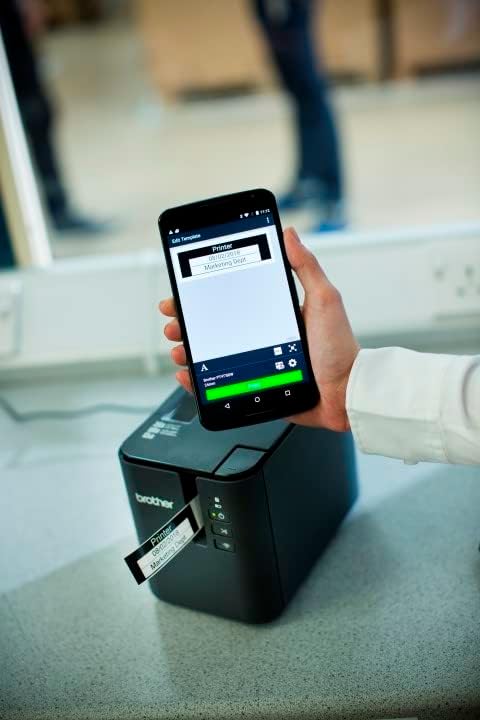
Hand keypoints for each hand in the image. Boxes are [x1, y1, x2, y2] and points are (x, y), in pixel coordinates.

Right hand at [159, 227, 358, 431]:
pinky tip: (188, 375)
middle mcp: (259, 336)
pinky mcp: (253, 388)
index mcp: (272, 313)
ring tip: (179, 347)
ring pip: (210, 355)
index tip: (183, 290)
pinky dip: (197, 382)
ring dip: (187, 349)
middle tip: (174, 321)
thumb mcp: (325, 299)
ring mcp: (254, 363)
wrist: (346, 393)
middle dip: (186, 321)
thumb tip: (289, 233)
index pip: (229, 300)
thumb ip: (306, 267)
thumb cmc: (340, 349)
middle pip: (213, 326)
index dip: (202, 295)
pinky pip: (217, 386)